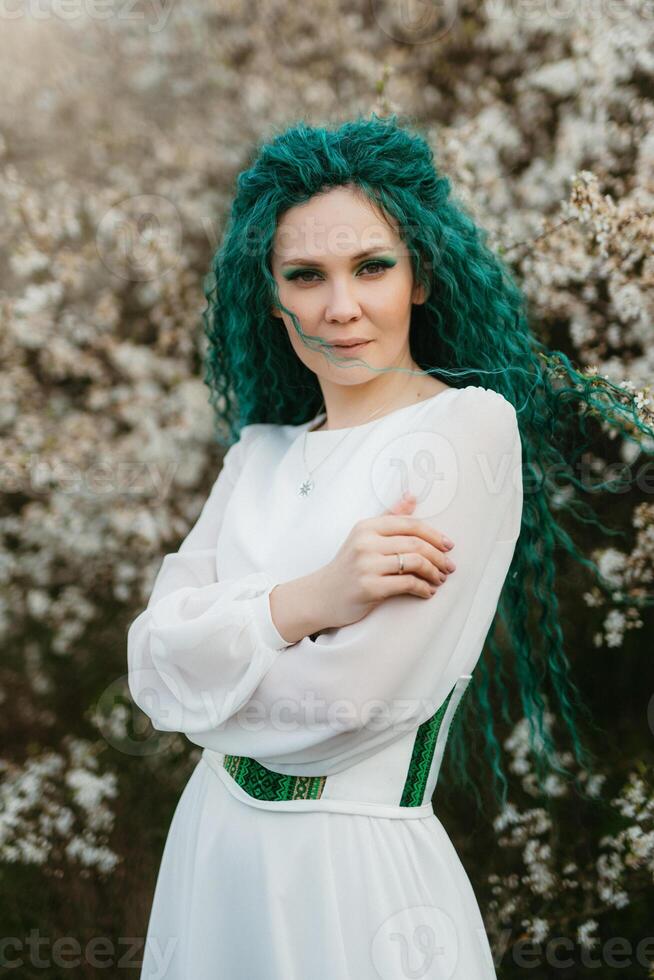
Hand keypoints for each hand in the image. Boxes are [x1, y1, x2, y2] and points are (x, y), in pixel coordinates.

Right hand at [313, 491, 456, 630]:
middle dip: (438, 556)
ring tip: (439, 579)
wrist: (322, 595)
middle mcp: (366, 542)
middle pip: (416, 543)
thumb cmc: (348, 566)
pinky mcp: (370, 587)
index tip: (448, 545)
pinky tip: (427, 591)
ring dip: (433, 572)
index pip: (410, 524)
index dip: (434, 535)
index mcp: (367, 526)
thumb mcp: (364, 536)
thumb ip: (389, 517)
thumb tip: (412, 497)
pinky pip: (407, 584)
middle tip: (449, 566)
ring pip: (414, 563)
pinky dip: (422, 588)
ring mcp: (367, 565)